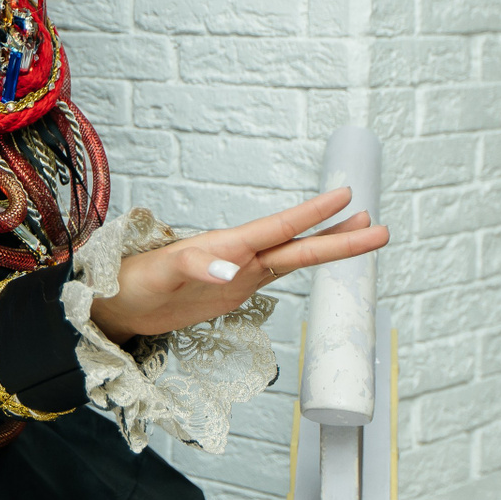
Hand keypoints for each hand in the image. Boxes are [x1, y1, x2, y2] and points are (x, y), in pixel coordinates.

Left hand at [88, 188, 388, 343]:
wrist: (119, 304)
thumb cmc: (132, 282)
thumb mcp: (160, 274)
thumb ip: (195, 267)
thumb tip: (233, 271)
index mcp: (225, 245)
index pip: (277, 227)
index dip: (311, 214)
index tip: (345, 195)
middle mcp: (239, 255)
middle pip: (298, 244)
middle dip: (339, 236)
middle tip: (380, 226)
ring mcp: (241, 272)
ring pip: (295, 257)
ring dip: (330, 247)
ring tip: (367, 233)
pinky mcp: (236, 290)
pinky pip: (280, 276)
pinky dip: (307, 267)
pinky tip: (323, 260)